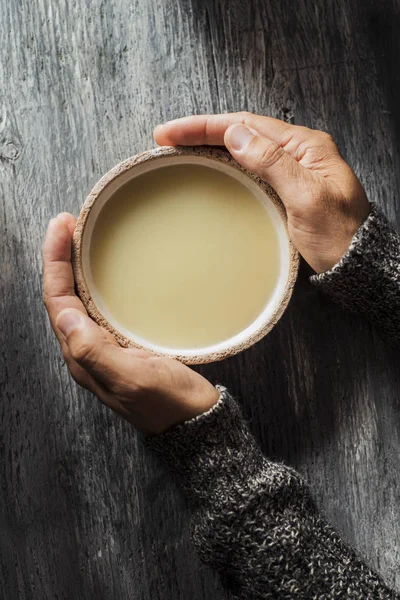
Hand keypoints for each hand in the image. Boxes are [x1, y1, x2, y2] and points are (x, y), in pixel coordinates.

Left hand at [43, 214, 218, 434]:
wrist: (193, 422)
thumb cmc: (168, 403)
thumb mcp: (134, 379)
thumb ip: (95, 353)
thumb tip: (65, 316)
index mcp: (82, 357)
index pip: (57, 301)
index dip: (54, 262)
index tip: (62, 227)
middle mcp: (86, 351)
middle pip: (62, 296)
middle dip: (59, 258)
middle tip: (67, 224)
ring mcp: (104, 348)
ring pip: (78, 300)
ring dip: (74, 268)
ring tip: (78, 239)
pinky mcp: (122, 344)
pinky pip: (98, 306)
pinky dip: (95, 282)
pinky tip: (104, 271)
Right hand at [154, 112, 369, 273]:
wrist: (356, 266)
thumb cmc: (339, 236)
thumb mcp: (306, 199)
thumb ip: (272, 163)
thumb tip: (235, 134)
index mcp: (305, 146)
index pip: (246, 124)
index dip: (204, 126)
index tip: (170, 132)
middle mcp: (297, 153)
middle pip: (241, 132)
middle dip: (201, 133)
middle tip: (165, 139)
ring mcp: (291, 171)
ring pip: (243, 150)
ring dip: (210, 147)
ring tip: (178, 150)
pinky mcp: (285, 190)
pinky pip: (249, 170)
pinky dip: (225, 166)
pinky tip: (210, 170)